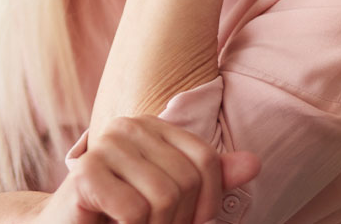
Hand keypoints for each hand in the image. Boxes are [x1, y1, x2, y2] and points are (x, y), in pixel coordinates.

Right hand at [34, 116, 260, 223]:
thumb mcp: (174, 197)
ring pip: (163, 197)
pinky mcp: (86, 171)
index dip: (207, 203)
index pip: (206, 160)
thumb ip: (210, 180)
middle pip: (186, 181)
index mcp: (153, 126)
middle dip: (177, 220)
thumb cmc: (121, 214)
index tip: (187, 221)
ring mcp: (104, 144)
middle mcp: (129, 126)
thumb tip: (255, 163)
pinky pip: (134, 210)